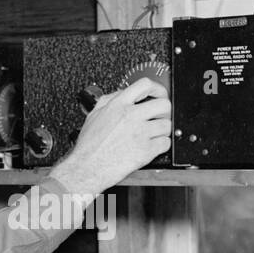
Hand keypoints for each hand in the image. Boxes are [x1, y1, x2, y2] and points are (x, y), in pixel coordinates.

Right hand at [49, 77, 171, 193]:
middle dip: (164, 112)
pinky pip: (165, 143)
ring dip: (162, 131)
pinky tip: (151, 147)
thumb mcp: (94, 115)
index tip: (159, 94)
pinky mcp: (146, 150)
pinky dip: (161, 146)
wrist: (87, 167)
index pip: (145, 85)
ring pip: (167, 125)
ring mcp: (140, 133)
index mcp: (118, 105)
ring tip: (153, 136)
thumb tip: (122, 92)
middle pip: (163, 104)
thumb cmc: (88, 146)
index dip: (157, 88)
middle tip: (160, 118)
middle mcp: (131, 116)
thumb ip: (110, 100)